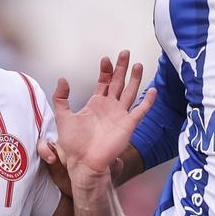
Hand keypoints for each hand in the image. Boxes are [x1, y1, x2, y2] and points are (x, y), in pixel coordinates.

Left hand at [44, 50, 156, 179]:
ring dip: (135, 79)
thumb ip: (61, 97)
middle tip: (125, 53)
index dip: (105, 70)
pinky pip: (140, 111)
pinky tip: (153, 91)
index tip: (105, 59)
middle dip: (122, 68)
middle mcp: (110, 108)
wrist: (83, 162)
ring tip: (139, 65)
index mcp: (96, 104)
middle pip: (118, 83)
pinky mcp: (128, 125)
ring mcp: (120, 116)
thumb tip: (62, 79)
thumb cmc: (73, 144)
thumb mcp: (63, 116)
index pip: (104, 82)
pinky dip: (147, 101)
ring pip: (130, 92)